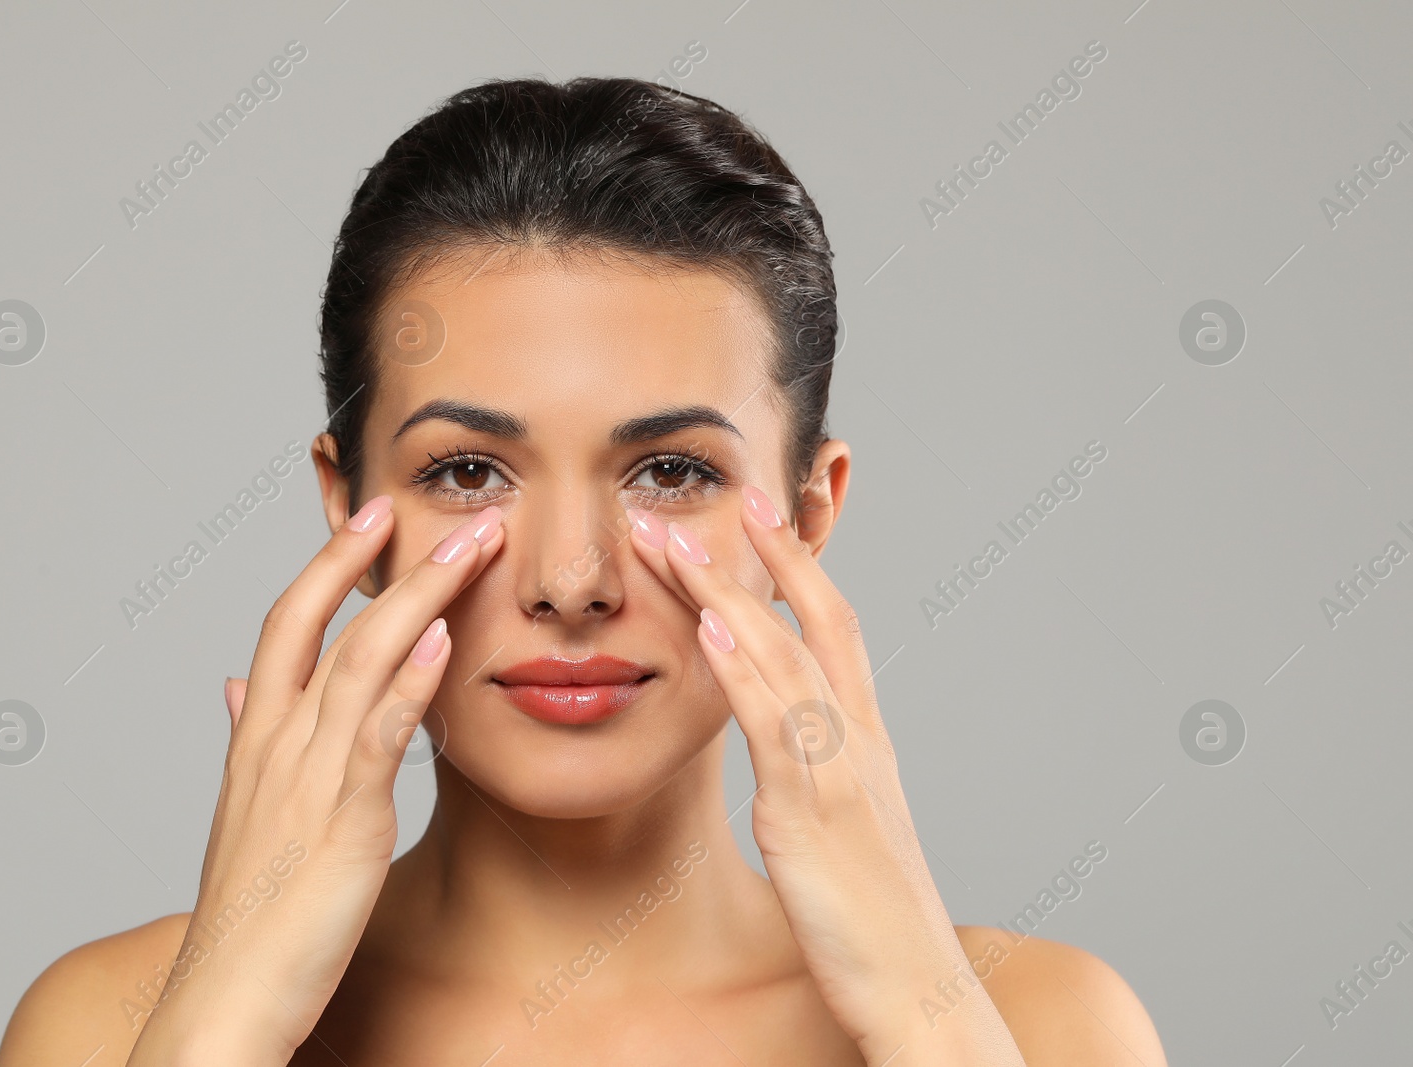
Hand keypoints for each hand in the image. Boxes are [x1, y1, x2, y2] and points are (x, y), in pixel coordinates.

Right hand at [126, 497, 505, 1065]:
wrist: (222, 1001)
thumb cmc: (248, 915)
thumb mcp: (243, 814)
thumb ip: (247, 740)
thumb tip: (238, 687)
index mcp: (258, 739)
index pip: (289, 624)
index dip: (327, 564)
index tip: (369, 515)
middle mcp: (276, 744)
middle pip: (324, 623)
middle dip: (381, 557)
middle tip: (442, 507)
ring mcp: (305, 780)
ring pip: (358, 663)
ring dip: (418, 596)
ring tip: (470, 547)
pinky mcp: (340, 826)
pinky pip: (374, 739)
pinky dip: (407, 685)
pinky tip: (441, 643)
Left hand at [625, 490, 1024, 1065]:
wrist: (920, 990)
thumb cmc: (876, 921)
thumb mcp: (845, 833)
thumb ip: (815, 779)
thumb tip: (782, 747)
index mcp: (866, 743)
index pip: (836, 631)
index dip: (800, 570)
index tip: (761, 520)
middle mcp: (859, 741)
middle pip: (816, 622)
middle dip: (772, 553)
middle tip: (729, 493)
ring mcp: (839, 772)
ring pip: (785, 659)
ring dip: (727, 594)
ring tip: (677, 542)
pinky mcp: (812, 814)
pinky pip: (776, 727)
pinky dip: (745, 672)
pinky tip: (710, 630)